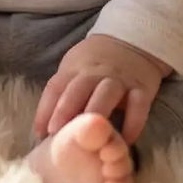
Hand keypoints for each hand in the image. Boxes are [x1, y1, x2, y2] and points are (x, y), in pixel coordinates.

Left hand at [33, 34, 169, 146]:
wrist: (132, 41)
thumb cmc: (95, 64)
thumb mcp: (75, 68)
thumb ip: (63, 92)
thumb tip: (42, 129)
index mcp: (75, 67)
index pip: (57, 85)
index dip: (46, 108)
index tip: (40, 132)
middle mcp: (97, 71)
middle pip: (80, 87)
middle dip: (66, 109)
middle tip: (57, 133)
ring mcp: (120, 79)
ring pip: (107, 93)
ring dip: (97, 113)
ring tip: (91, 138)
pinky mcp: (142, 88)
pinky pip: (138, 105)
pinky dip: (133, 123)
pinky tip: (126, 141)